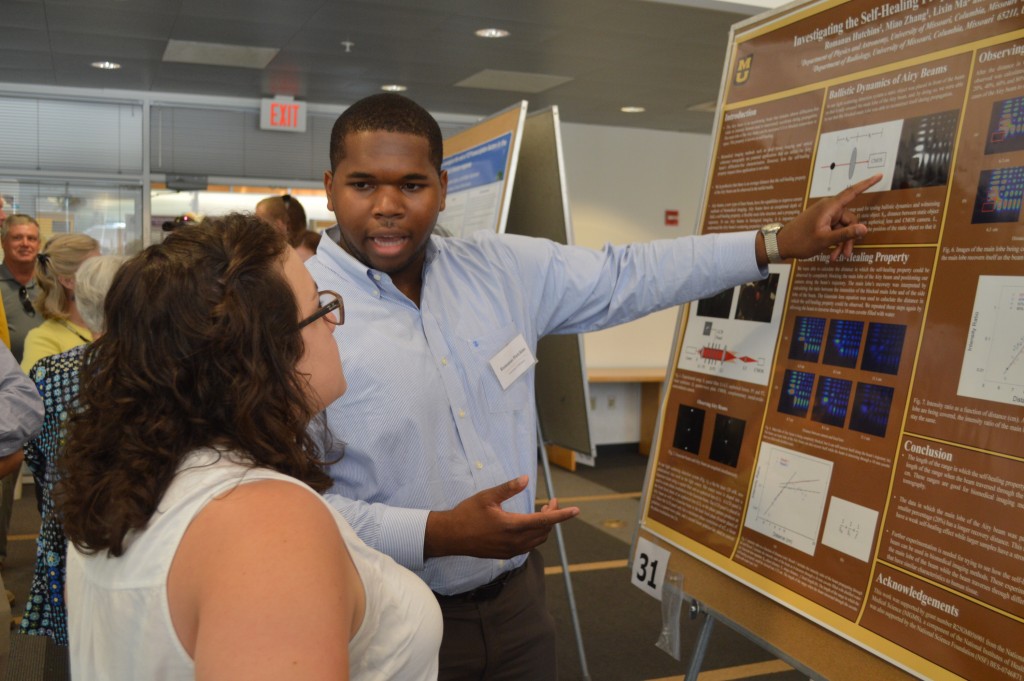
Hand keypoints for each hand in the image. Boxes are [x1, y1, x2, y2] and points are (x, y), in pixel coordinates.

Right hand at [423, 475, 579, 558]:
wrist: (451, 537)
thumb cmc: (467, 513)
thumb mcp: (487, 496)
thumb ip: (508, 488)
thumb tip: (526, 478)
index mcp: (512, 526)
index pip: (544, 520)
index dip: (562, 515)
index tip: (576, 511)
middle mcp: (514, 541)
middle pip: (544, 531)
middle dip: (552, 517)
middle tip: (550, 503)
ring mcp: (510, 551)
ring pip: (537, 540)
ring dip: (544, 527)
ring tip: (541, 512)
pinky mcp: (505, 555)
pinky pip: (528, 546)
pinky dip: (534, 536)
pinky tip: (528, 526)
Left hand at [771, 173, 882, 262]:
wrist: (780, 244)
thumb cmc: (800, 241)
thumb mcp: (825, 240)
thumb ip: (846, 234)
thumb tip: (864, 229)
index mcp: (829, 207)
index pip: (852, 192)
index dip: (867, 184)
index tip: (879, 175)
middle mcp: (828, 208)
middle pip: (850, 220)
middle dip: (849, 237)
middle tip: (846, 254)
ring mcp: (824, 215)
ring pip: (843, 227)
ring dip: (841, 242)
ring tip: (836, 257)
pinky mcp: (821, 222)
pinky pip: (835, 230)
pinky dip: (834, 241)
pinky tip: (831, 254)